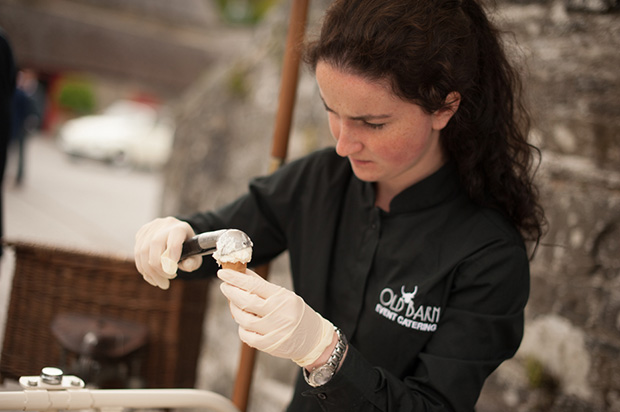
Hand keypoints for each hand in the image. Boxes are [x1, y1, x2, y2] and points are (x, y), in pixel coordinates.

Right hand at [134, 217, 201, 288]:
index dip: (172, 254)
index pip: (174, 237)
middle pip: (155, 244)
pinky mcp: (141, 234)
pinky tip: (152, 278)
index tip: (173, 271)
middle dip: (158, 268)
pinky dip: (143, 269)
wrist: (178, 236)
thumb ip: (193, 262)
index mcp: (180, 227)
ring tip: (160, 283)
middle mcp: (164, 225)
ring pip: (142, 251)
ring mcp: (150, 228)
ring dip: (149, 272)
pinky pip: (137, 254)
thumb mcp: (195, 255)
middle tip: (166, 284)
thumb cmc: (188, 248)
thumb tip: (187, 266)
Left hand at [218, 269, 334, 366]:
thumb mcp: (283, 295)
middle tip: (224, 286)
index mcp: (282, 298)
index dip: (236, 279)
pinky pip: (246, 335)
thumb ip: (261, 285)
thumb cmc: (295, 313)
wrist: (313, 338)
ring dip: (234, 310)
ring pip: (244, 319)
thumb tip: (242, 273)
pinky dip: (241, 328)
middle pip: (246, 302)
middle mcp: (278, 313)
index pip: (254, 286)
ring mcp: (273, 330)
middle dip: (231, 292)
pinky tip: (244, 322)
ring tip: (234, 304)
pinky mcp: (269, 345)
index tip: (223, 273)